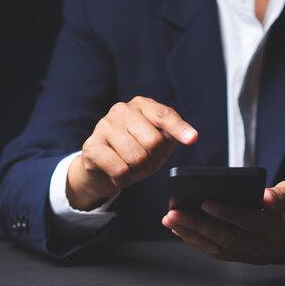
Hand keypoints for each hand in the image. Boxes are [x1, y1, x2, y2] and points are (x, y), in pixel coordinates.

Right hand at [67, 96, 197, 209]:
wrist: (100, 170)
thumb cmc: (134, 154)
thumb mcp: (157, 146)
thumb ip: (168, 138)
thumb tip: (177, 136)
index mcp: (142, 106)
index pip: (164, 115)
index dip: (179, 128)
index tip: (192, 139)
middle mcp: (122, 110)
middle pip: (153, 141)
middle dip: (153, 159)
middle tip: (144, 162)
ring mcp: (104, 126)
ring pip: (137, 157)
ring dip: (138, 170)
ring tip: (130, 166)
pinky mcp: (92, 146)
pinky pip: (120, 170)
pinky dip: (123, 179)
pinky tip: (117, 174)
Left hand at [162, 181, 284, 263]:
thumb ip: (282, 194)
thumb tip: (265, 197)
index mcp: (279, 227)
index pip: (248, 221)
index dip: (226, 213)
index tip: (204, 201)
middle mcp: (264, 246)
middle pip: (226, 238)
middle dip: (196, 226)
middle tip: (173, 213)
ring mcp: (255, 255)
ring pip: (219, 249)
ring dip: (192, 236)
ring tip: (171, 221)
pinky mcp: (248, 258)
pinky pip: (220, 253)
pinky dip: (199, 243)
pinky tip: (183, 231)